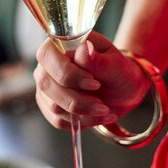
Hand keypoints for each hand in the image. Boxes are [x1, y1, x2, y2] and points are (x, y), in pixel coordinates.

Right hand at [34, 32, 149, 129]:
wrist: (121, 91)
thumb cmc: (118, 71)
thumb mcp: (116, 64)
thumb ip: (98, 60)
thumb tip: (85, 49)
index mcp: (59, 45)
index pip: (47, 56)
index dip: (67, 72)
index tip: (94, 83)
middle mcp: (46, 66)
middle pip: (46, 84)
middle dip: (77, 99)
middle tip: (102, 104)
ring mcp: (46, 88)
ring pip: (53, 106)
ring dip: (83, 113)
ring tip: (105, 110)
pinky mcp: (49, 107)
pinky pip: (58, 120)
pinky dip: (82, 122)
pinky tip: (99, 116)